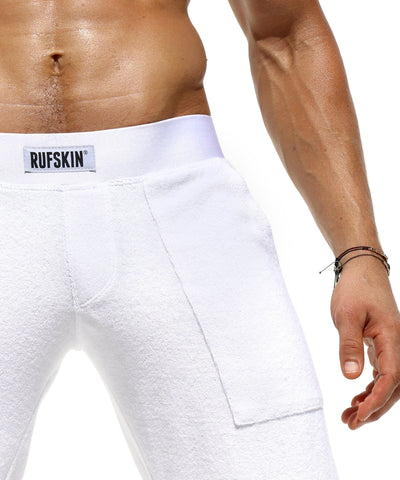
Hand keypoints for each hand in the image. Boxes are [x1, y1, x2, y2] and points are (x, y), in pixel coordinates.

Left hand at [330, 255, 399, 428]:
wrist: (362, 270)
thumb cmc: (356, 289)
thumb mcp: (347, 316)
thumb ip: (349, 345)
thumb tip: (351, 377)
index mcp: (392, 339)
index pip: (391, 378)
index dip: (376, 401)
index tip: (359, 415)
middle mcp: (396, 345)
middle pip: (393, 386)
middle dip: (374, 408)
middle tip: (350, 423)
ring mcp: (391, 345)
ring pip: (387, 381)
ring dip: (371, 400)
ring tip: (350, 415)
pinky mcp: (382, 343)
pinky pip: (382, 371)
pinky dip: (371, 387)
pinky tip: (358, 395)